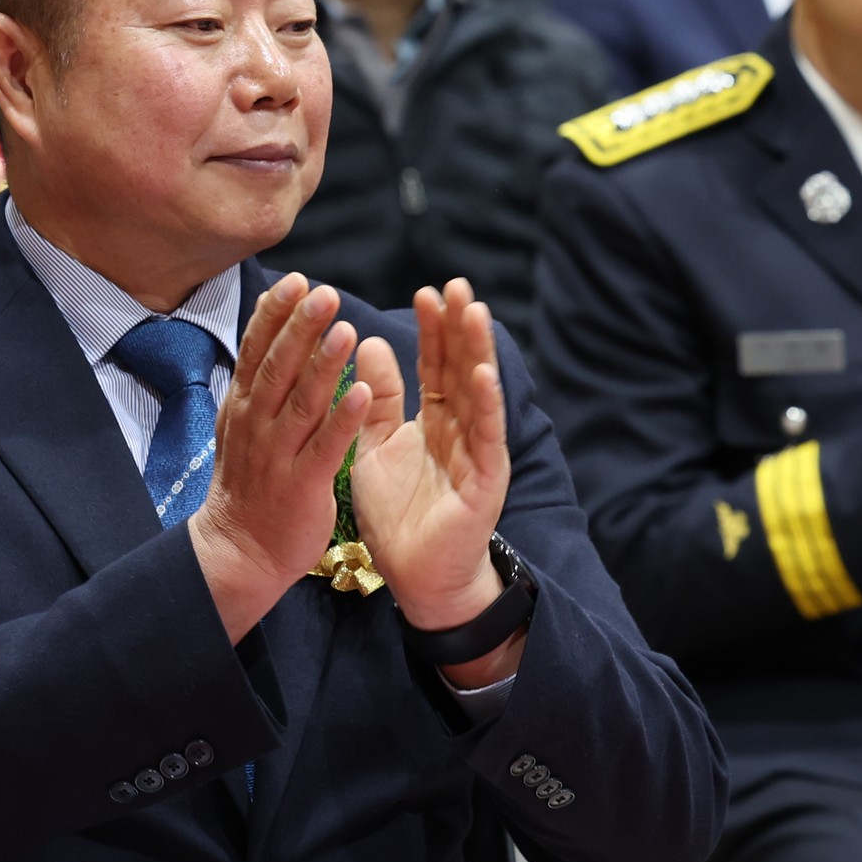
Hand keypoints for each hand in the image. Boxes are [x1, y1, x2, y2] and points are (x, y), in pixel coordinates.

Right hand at [186, 277, 366, 642]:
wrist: (239, 552)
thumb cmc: (251, 484)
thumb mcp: (245, 426)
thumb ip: (262, 382)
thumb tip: (276, 329)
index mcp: (243, 408)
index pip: (257, 351)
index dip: (275, 315)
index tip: (295, 281)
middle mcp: (256, 425)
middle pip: (278, 368)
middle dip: (301, 328)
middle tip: (324, 291)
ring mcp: (277, 456)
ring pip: (302, 403)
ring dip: (324, 365)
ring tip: (346, 329)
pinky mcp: (302, 486)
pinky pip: (325, 448)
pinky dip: (343, 420)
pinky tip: (363, 393)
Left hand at [349, 282, 518, 683]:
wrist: (415, 577)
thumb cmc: (397, 517)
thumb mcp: (375, 448)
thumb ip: (377, 401)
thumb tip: (375, 344)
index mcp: (435, 422)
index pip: (436, 366)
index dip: (433, 331)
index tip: (426, 291)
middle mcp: (461, 431)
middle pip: (461, 370)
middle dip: (459, 328)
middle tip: (456, 284)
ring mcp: (478, 453)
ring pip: (479, 394)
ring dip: (477, 352)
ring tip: (474, 311)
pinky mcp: (486, 480)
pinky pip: (486, 437)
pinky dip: (486, 404)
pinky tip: (482, 374)